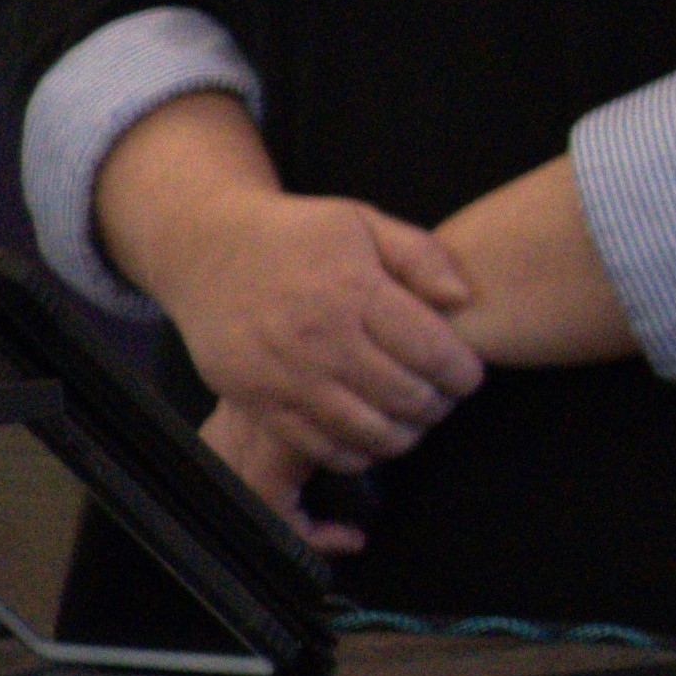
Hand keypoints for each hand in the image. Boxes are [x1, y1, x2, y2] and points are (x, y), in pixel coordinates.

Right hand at [129, 185, 481, 549]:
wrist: (207, 248)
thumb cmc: (296, 235)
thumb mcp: (362, 222)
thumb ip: (420, 256)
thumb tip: (462, 299)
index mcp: (354, 289)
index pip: (432, 351)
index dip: (463, 373)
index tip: (468, 375)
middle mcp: (320, 336)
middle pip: (406, 397)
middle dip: (439, 405)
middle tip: (443, 399)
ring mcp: (286, 375)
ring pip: (369, 431)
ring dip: (404, 435)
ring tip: (411, 419)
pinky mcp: (258, 401)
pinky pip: (321, 447)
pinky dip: (357, 453)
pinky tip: (369, 437)